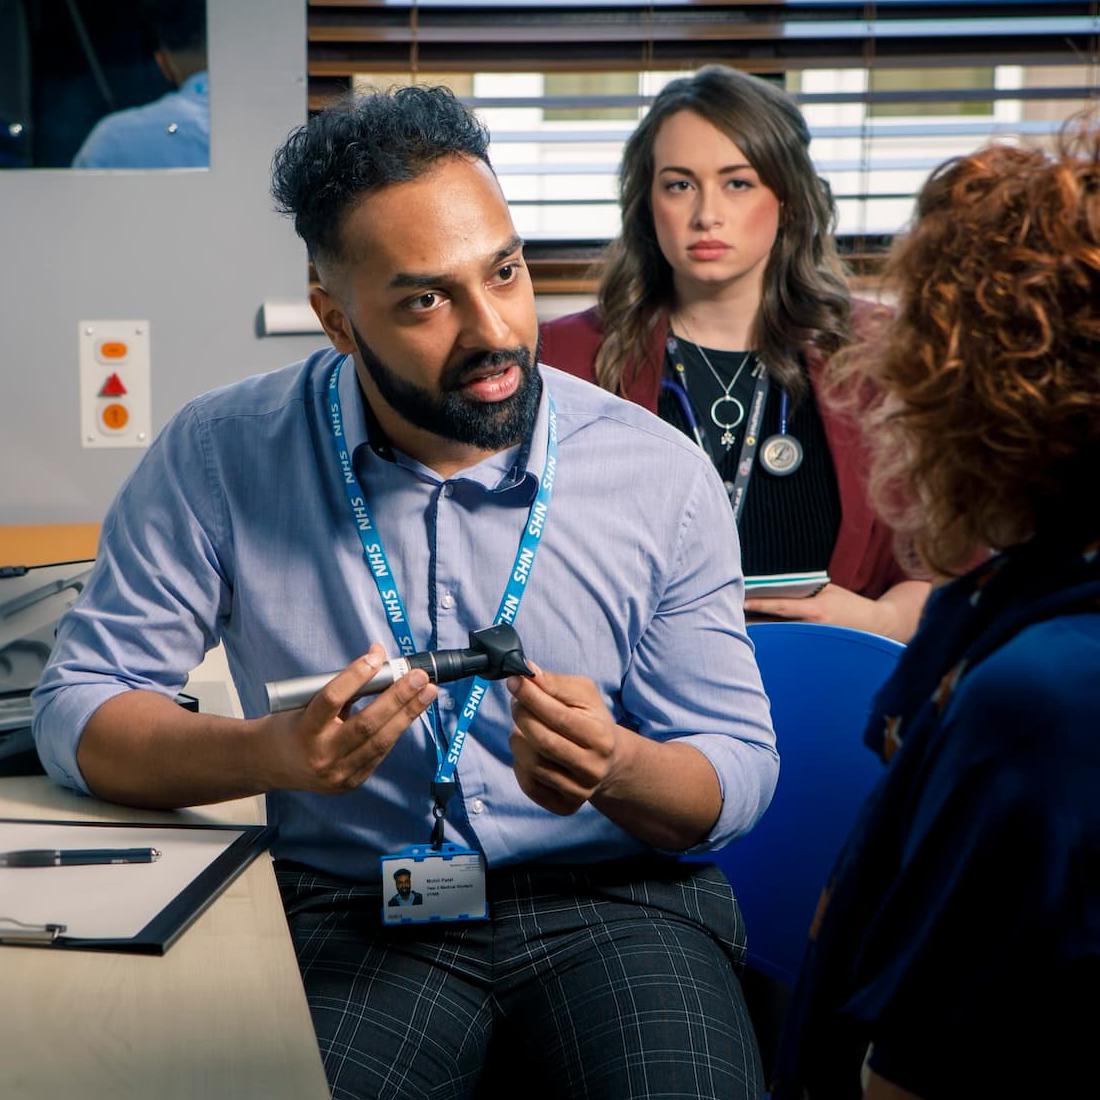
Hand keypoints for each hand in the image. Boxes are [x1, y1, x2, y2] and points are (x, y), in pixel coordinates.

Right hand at [264, 643, 436, 793]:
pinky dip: (396, 730)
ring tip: (427, 693)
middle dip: (398, 697)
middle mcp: (321, 755)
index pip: (331, 699)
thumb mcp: (305, 702)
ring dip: (408, 714)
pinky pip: (380, 753)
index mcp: (304, 730)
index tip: (376, 656)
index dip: (355, 676)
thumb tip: (378, 656)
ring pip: (380, 741)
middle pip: (366, 724)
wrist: (270, 765)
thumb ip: (342, 685)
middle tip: (419, 676)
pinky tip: (411, 713)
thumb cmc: (291, 725)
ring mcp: (338, 773)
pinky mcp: (351, 783)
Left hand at [506, 665, 622, 815]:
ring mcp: (579, 791)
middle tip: (517, 702)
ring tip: (525, 727)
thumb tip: (527, 672)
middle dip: (521, 715)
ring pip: (530, 762)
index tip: (514, 681)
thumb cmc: (592, 719)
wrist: (609, 760)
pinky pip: (528, 783)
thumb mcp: (584, 694)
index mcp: (601, 737)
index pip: (558, 716)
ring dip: (518, 738)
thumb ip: (555, 683)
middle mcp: (592, 768)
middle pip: (541, 741)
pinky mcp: (564, 806)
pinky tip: (529, 750)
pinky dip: (520, 762)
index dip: (532, 697)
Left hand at [744, 582, 897, 636]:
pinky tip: (759, 639)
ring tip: (736, 628)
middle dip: (752, 621)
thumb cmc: (848, 604)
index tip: (741, 601)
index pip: (781, 606)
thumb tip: (775, 584)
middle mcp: (811, 626)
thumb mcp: (828, 590)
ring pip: (779, 636)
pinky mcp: (813, 648)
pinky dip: (774, 640)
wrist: (875, 626)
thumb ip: (804, 588)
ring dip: (760, 632)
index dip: (760, 604)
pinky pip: (789, 643)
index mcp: (815, 609)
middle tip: (727, 616)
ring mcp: (812, 639)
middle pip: (774, 625)